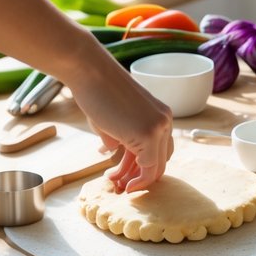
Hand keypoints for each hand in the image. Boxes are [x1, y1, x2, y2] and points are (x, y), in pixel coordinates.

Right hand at [70, 62, 173, 191]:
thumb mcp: (115, 119)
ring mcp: (159, 128)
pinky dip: (134, 179)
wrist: (90, 72)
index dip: (142, 167)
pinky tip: (116, 180)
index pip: (160, 151)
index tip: (124, 175)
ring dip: (134, 179)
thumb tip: (115, 153)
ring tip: (113, 181)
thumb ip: (122, 137)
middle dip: (139, 177)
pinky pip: (146, 167)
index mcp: (160, 115)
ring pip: (154, 167)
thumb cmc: (97, 90)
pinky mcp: (148, 135)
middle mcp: (165, 122)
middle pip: (160, 161)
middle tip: (119, 183)